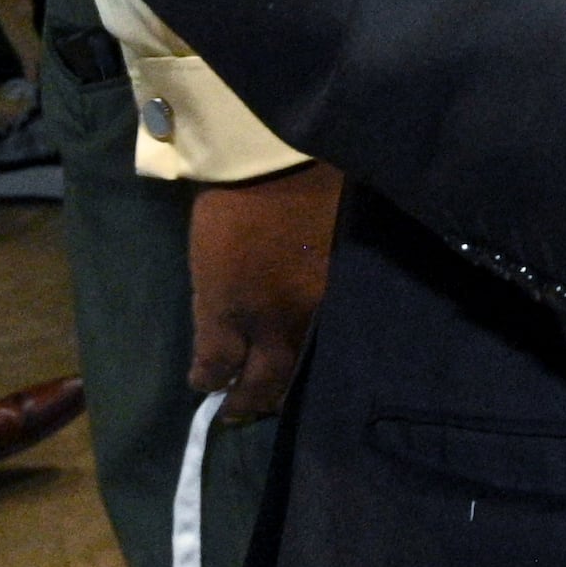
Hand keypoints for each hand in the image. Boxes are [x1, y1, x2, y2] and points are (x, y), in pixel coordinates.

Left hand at [188, 161, 343, 423]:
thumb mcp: (210, 281)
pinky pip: (338, 318)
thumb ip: (215, 336)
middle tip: (253, 403)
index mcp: (274, 324)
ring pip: (317, 350)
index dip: (237, 402)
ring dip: (296, 368)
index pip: (255, 384)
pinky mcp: (355, 272)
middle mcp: (313, 321)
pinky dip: (320, 334)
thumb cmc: (234, 217)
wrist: (281, 156)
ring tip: (280, 373)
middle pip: (292, 376)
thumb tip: (214, 379)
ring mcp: (337, 296)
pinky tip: (311, 332)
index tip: (225, 409)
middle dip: (269, 395)